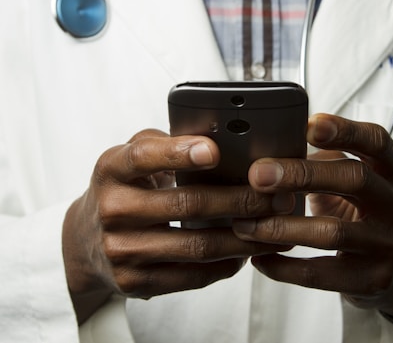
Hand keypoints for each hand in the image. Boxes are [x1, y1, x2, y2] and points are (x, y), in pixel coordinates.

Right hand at [63, 129, 292, 323]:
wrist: (85, 240)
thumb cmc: (123, 189)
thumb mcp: (130, 157)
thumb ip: (165, 144)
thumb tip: (220, 140)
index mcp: (112, 170)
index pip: (144, 157)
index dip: (179, 153)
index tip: (215, 150)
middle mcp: (113, 210)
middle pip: (186, 204)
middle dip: (240, 200)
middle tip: (277, 196)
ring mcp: (122, 250)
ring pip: (197, 246)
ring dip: (244, 237)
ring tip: (275, 226)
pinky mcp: (134, 282)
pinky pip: (191, 276)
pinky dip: (226, 264)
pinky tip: (247, 252)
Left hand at [233, 114, 392, 317]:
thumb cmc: (361, 206)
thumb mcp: (354, 175)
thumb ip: (323, 159)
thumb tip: (267, 152)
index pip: (376, 140)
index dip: (344, 130)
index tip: (307, 125)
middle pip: (355, 179)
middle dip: (301, 174)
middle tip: (257, 174)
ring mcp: (389, 243)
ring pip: (333, 232)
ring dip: (281, 226)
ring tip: (244, 224)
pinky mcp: (373, 279)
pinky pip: (321, 274)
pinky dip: (283, 266)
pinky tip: (259, 257)